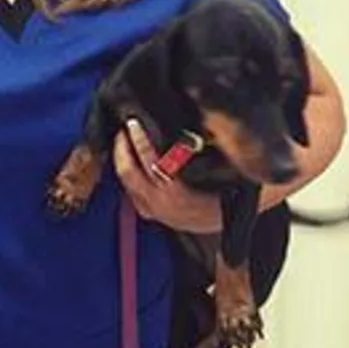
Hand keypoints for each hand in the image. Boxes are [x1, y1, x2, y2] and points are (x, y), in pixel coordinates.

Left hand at [113, 119, 221, 233]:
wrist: (227, 224)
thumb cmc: (223, 196)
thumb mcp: (215, 170)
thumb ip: (196, 150)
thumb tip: (188, 127)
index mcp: (174, 192)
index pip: (149, 160)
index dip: (139, 139)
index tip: (134, 123)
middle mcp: (159, 202)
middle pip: (129, 172)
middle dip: (121, 149)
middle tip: (123, 131)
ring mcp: (153, 210)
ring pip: (126, 183)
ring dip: (121, 161)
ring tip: (123, 143)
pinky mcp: (152, 214)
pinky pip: (131, 192)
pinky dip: (128, 176)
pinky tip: (129, 164)